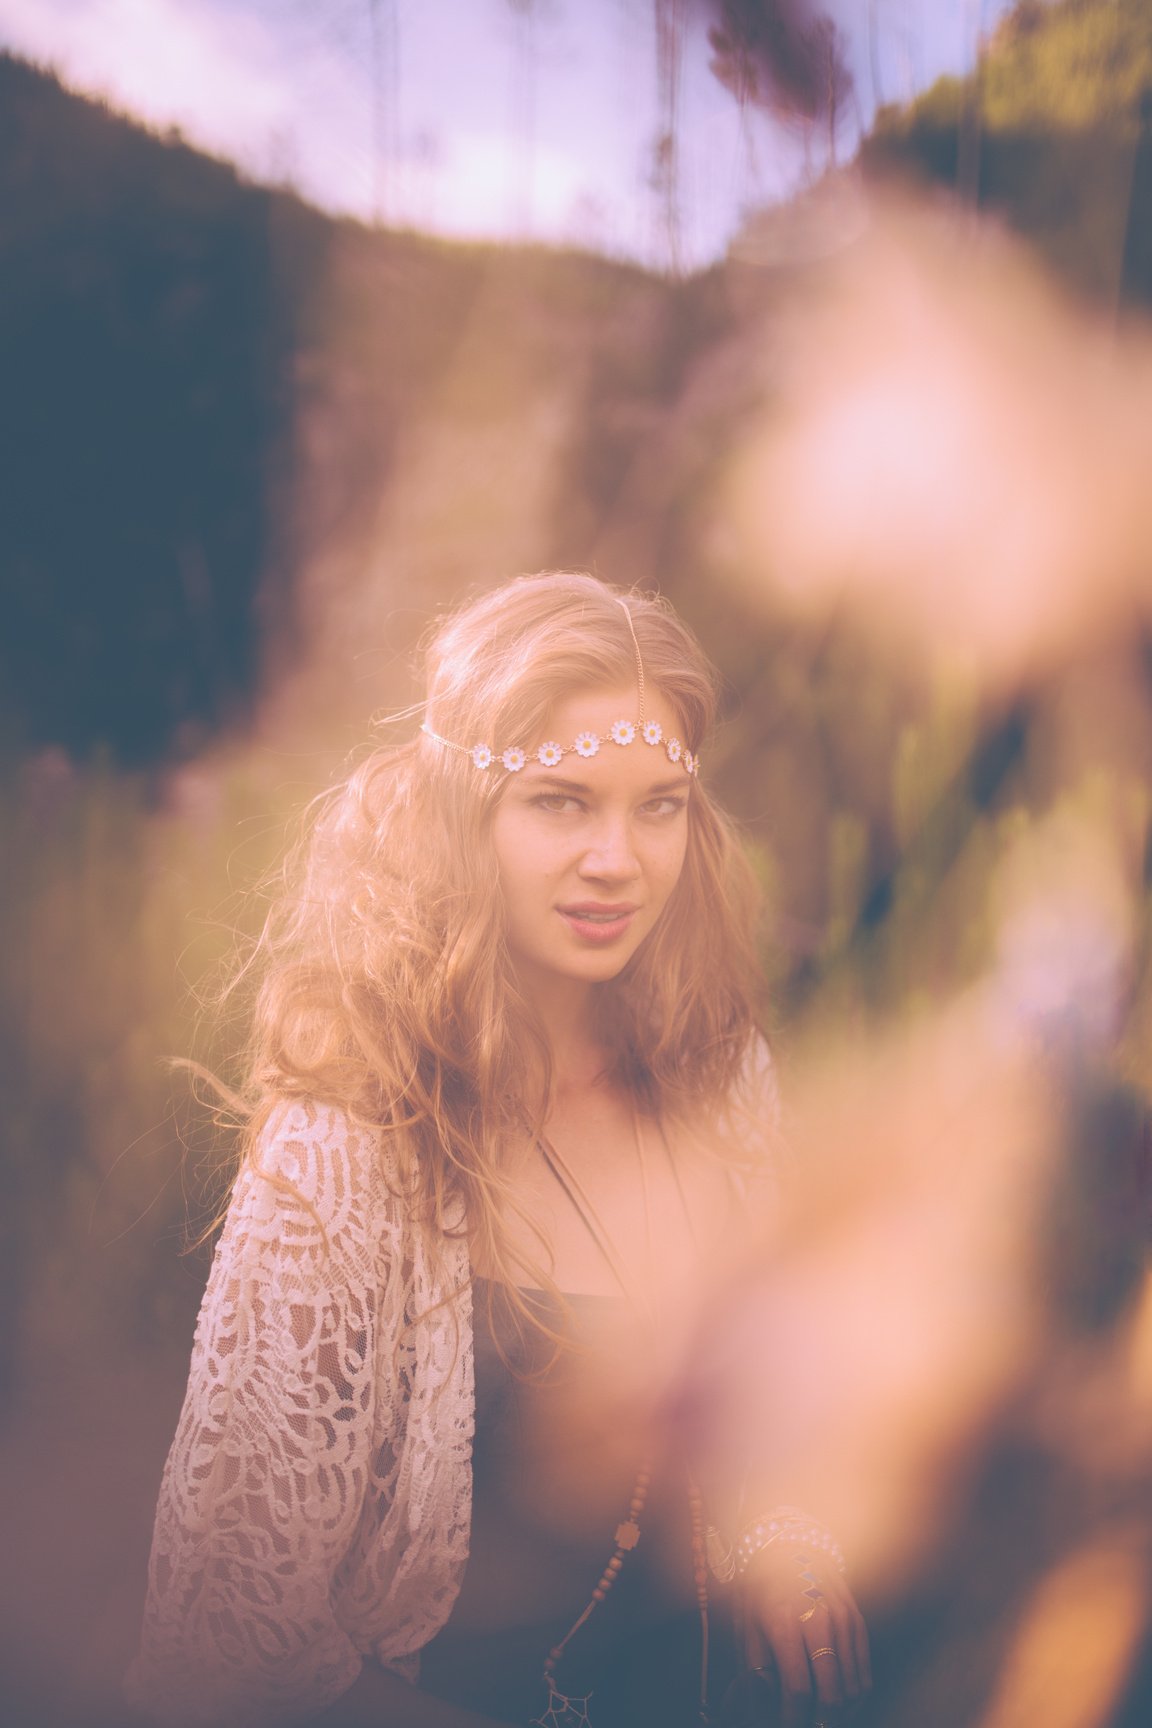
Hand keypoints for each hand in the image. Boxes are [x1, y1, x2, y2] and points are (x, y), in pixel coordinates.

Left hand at [740, 1542, 870, 1727]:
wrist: (789, 1545)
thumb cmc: (762, 1590)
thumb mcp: (747, 1626)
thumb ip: (756, 1671)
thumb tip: (766, 1712)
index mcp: (784, 1620)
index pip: (797, 1689)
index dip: (792, 1719)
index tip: (785, 1726)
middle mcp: (819, 1619)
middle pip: (832, 1694)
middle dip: (819, 1721)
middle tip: (805, 1724)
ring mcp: (844, 1620)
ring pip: (853, 1690)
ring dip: (838, 1714)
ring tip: (820, 1717)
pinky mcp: (858, 1622)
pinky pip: (864, 1674)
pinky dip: (853, 1698)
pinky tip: (837, 1703)